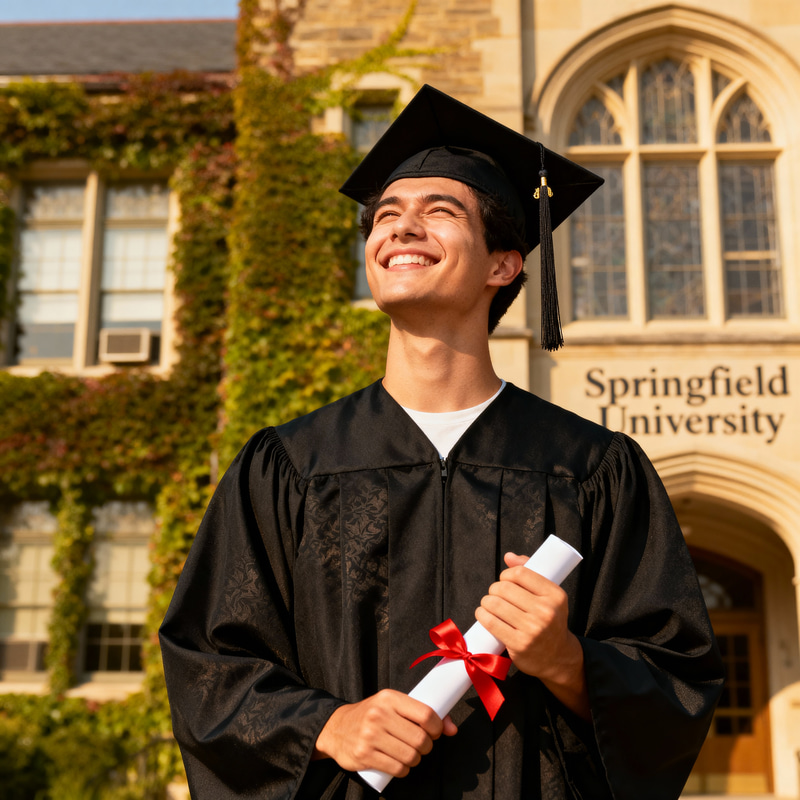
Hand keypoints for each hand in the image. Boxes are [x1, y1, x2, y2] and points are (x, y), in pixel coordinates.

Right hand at [313, 689, 457, 775]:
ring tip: (409, 754)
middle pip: (420, 739)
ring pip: (410, 756)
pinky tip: (399, 764)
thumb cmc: (371, 715)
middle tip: (421, 746)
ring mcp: (370, 735)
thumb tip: (452, 729)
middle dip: (426, 747)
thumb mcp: (393, 705)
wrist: (336, 727)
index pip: (425, 714)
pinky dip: (404, 770)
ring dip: (415, 760)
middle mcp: (379, 714)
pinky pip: (397, 768)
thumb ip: (421, 713)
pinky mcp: (364, 754)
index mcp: (389, 698)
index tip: (435, 732)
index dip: (437, 727)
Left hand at [475, 552, 588, 717]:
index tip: (504, 581)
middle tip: (495, 596)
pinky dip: (482, 615)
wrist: (558, 657)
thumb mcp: (548, 596)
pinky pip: (491, 622)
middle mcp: (546, 612)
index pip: (520, 574)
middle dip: (494, 589)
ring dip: (486, 602)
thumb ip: (529, 572)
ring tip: (489, 605)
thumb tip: (509, 556)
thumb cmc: (549, 621)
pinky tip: (483, 614)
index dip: (506, 575)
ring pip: (494, 604)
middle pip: (504, 588)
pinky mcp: (519, 644)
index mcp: (555, 595)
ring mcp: (533, 629)